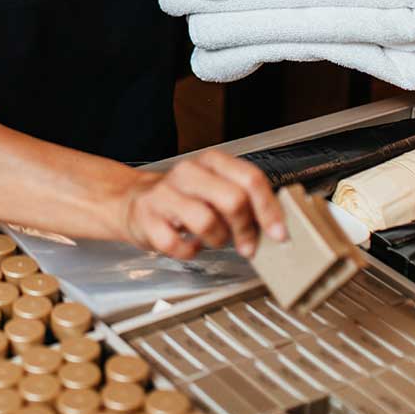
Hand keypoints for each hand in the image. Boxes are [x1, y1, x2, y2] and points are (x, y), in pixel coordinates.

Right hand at [119, 150, 286, 259]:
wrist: (136, 200)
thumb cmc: (184, 198)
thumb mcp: (215, 189)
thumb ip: (244, 200)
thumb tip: (275, 225)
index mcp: (211, 162)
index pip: (250, 178)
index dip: (268, 208)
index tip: (279, 233)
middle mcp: (188, 172)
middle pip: (232, 199)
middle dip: (245, 229)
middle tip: (247, 244)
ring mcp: (165, 193)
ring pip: (206, 221)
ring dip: (217, 240)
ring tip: (213, 239)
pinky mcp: (147, 217)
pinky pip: (177, 244)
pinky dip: (189, 251)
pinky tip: (190, 244)